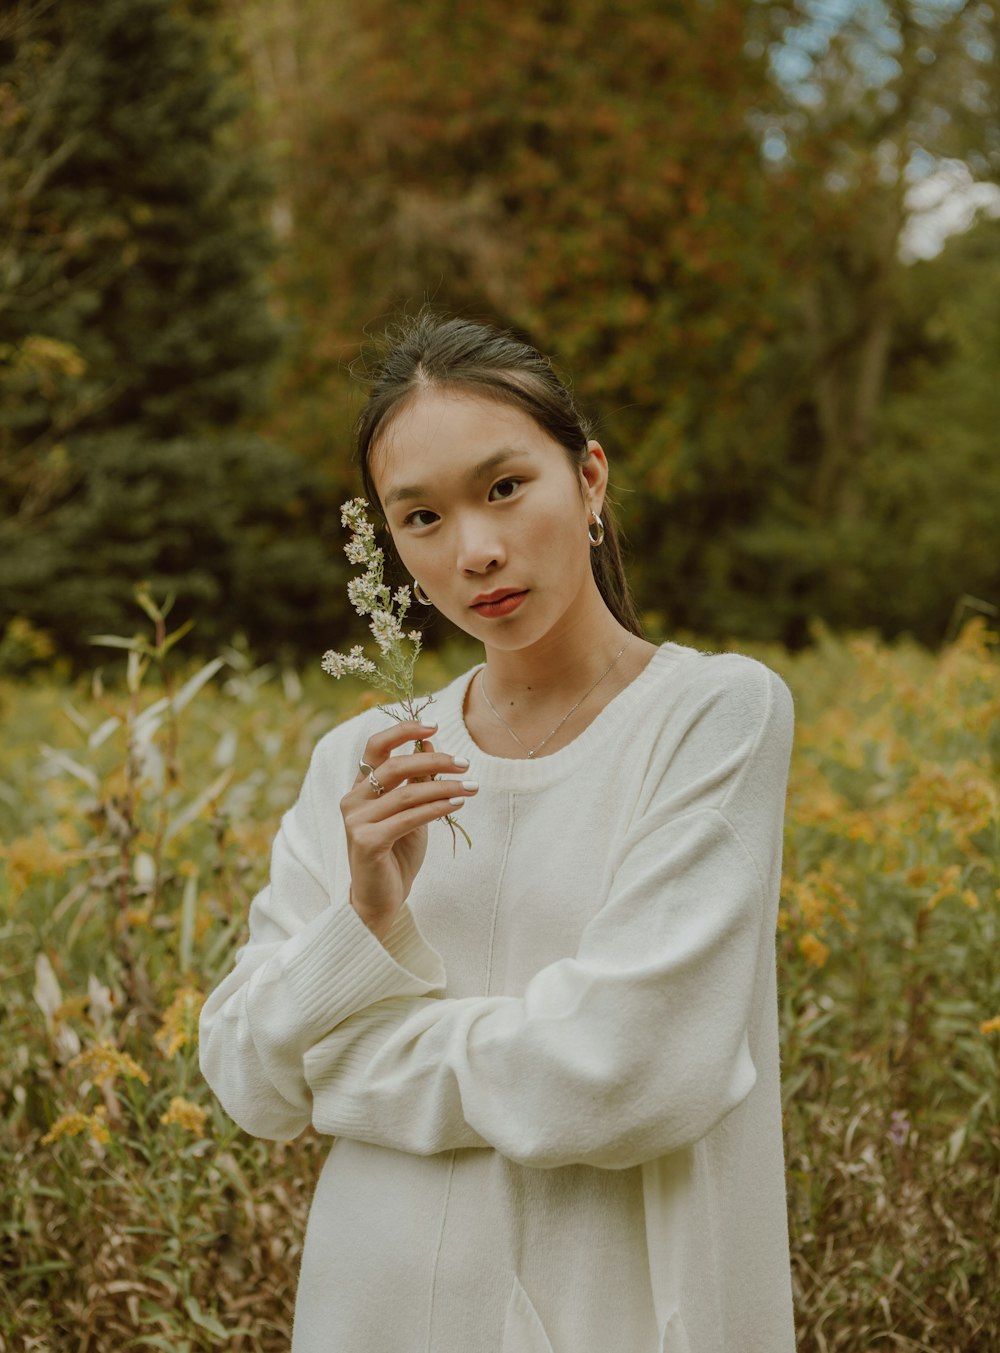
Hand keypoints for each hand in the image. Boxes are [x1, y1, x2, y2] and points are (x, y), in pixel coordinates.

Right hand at [341, 720, 476, 938]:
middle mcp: (352, 800)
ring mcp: (356, 821)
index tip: (434, 725)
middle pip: (394, 766)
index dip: (403, 731)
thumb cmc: (397, 853)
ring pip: (407, 793)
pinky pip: (409, 818)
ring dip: (444, 787)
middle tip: (464, 763)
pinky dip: (436, 808)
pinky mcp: (367, 842)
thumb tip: (431, 742)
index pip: (376, 747)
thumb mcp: (411, 811)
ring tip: (471, 786)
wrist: (381, 899)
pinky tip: (457, 803)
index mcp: (360, 788)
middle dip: (434, 760)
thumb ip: (417, 780)